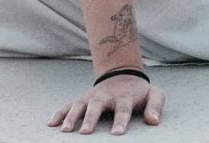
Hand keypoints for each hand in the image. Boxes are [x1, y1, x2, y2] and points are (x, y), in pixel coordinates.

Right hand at [47, 72, 164, 134]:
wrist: (123, 74)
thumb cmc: (139, 91)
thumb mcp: (154, 94)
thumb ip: (156, 106)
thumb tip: (153, 121)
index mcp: (124, 97)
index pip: (123, 109)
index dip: (120, 121)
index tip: (117, 133)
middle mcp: (106, 96)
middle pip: (97, 106)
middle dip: (91, 119)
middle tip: (86, 132)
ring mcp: (92, 97)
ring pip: (80, 105)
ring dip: (72, 117)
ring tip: (66, 131)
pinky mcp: (83, 99)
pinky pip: (69, 105)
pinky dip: (60, 113)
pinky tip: (51, 124)